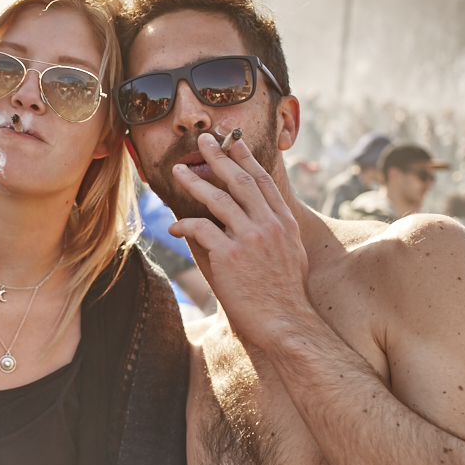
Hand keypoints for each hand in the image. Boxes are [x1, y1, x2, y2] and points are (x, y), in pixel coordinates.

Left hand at [167, 132, 311, 350]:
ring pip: (218, 199)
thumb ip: (276, 231)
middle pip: (240, 181)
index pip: (263, 181)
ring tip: (179, 171)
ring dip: (195, 183)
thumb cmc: (284, 294)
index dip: (246, 159)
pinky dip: (184, 224)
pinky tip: (173, 226)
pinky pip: (201, 229)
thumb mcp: (291, 254)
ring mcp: (250, 239)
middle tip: (203, 141)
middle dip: (219, 157)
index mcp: (284, 223)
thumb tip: (259, 215)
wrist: (285, 322)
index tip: (232, 142)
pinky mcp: (230, 255)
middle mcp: (269, 225)